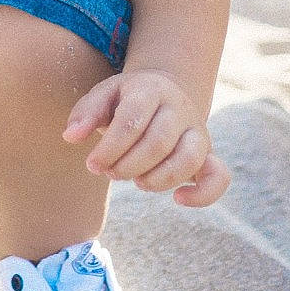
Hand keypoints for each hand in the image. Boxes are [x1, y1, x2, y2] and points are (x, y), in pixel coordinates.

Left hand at [63, 70, 229, 206]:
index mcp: (150, 90)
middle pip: (158, 142)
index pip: (132, 120)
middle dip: (128, 165)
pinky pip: (218, 176)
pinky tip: (178, 200)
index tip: (92, 164)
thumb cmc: (125, 100)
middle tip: (110, 173)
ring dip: (157, 179)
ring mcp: (197, 130)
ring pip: (188, 159)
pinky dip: (203, 194)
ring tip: (136, 181)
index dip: (110, 148)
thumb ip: (85, 113)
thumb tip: (71, 137)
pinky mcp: (208, 153)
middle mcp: (179, 109)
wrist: (163, 91)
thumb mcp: (104, 95)